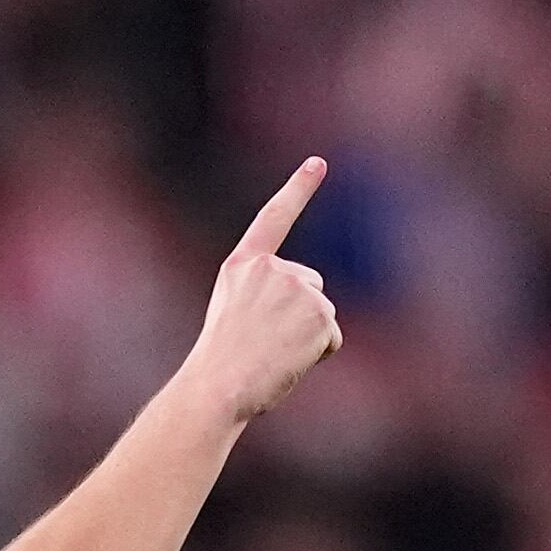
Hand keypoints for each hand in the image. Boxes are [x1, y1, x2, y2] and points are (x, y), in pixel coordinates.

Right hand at [182, 157, 342, 422]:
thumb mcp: (232, 316)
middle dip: (300, 315)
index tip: (318, 163)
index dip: (298, 189)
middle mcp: (272, 268)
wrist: (219, 387)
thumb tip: (305, 309)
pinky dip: (317, 355)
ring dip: (306, 339)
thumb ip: (263, 297)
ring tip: (271, 356)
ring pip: (322, 314)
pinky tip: (289, 361)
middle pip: (310, 286)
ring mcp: (298, 288)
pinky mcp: (320, 313)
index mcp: (242, 266)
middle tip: (263, 345)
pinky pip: (331, 339)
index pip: (274, 219)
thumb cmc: (220, 365)